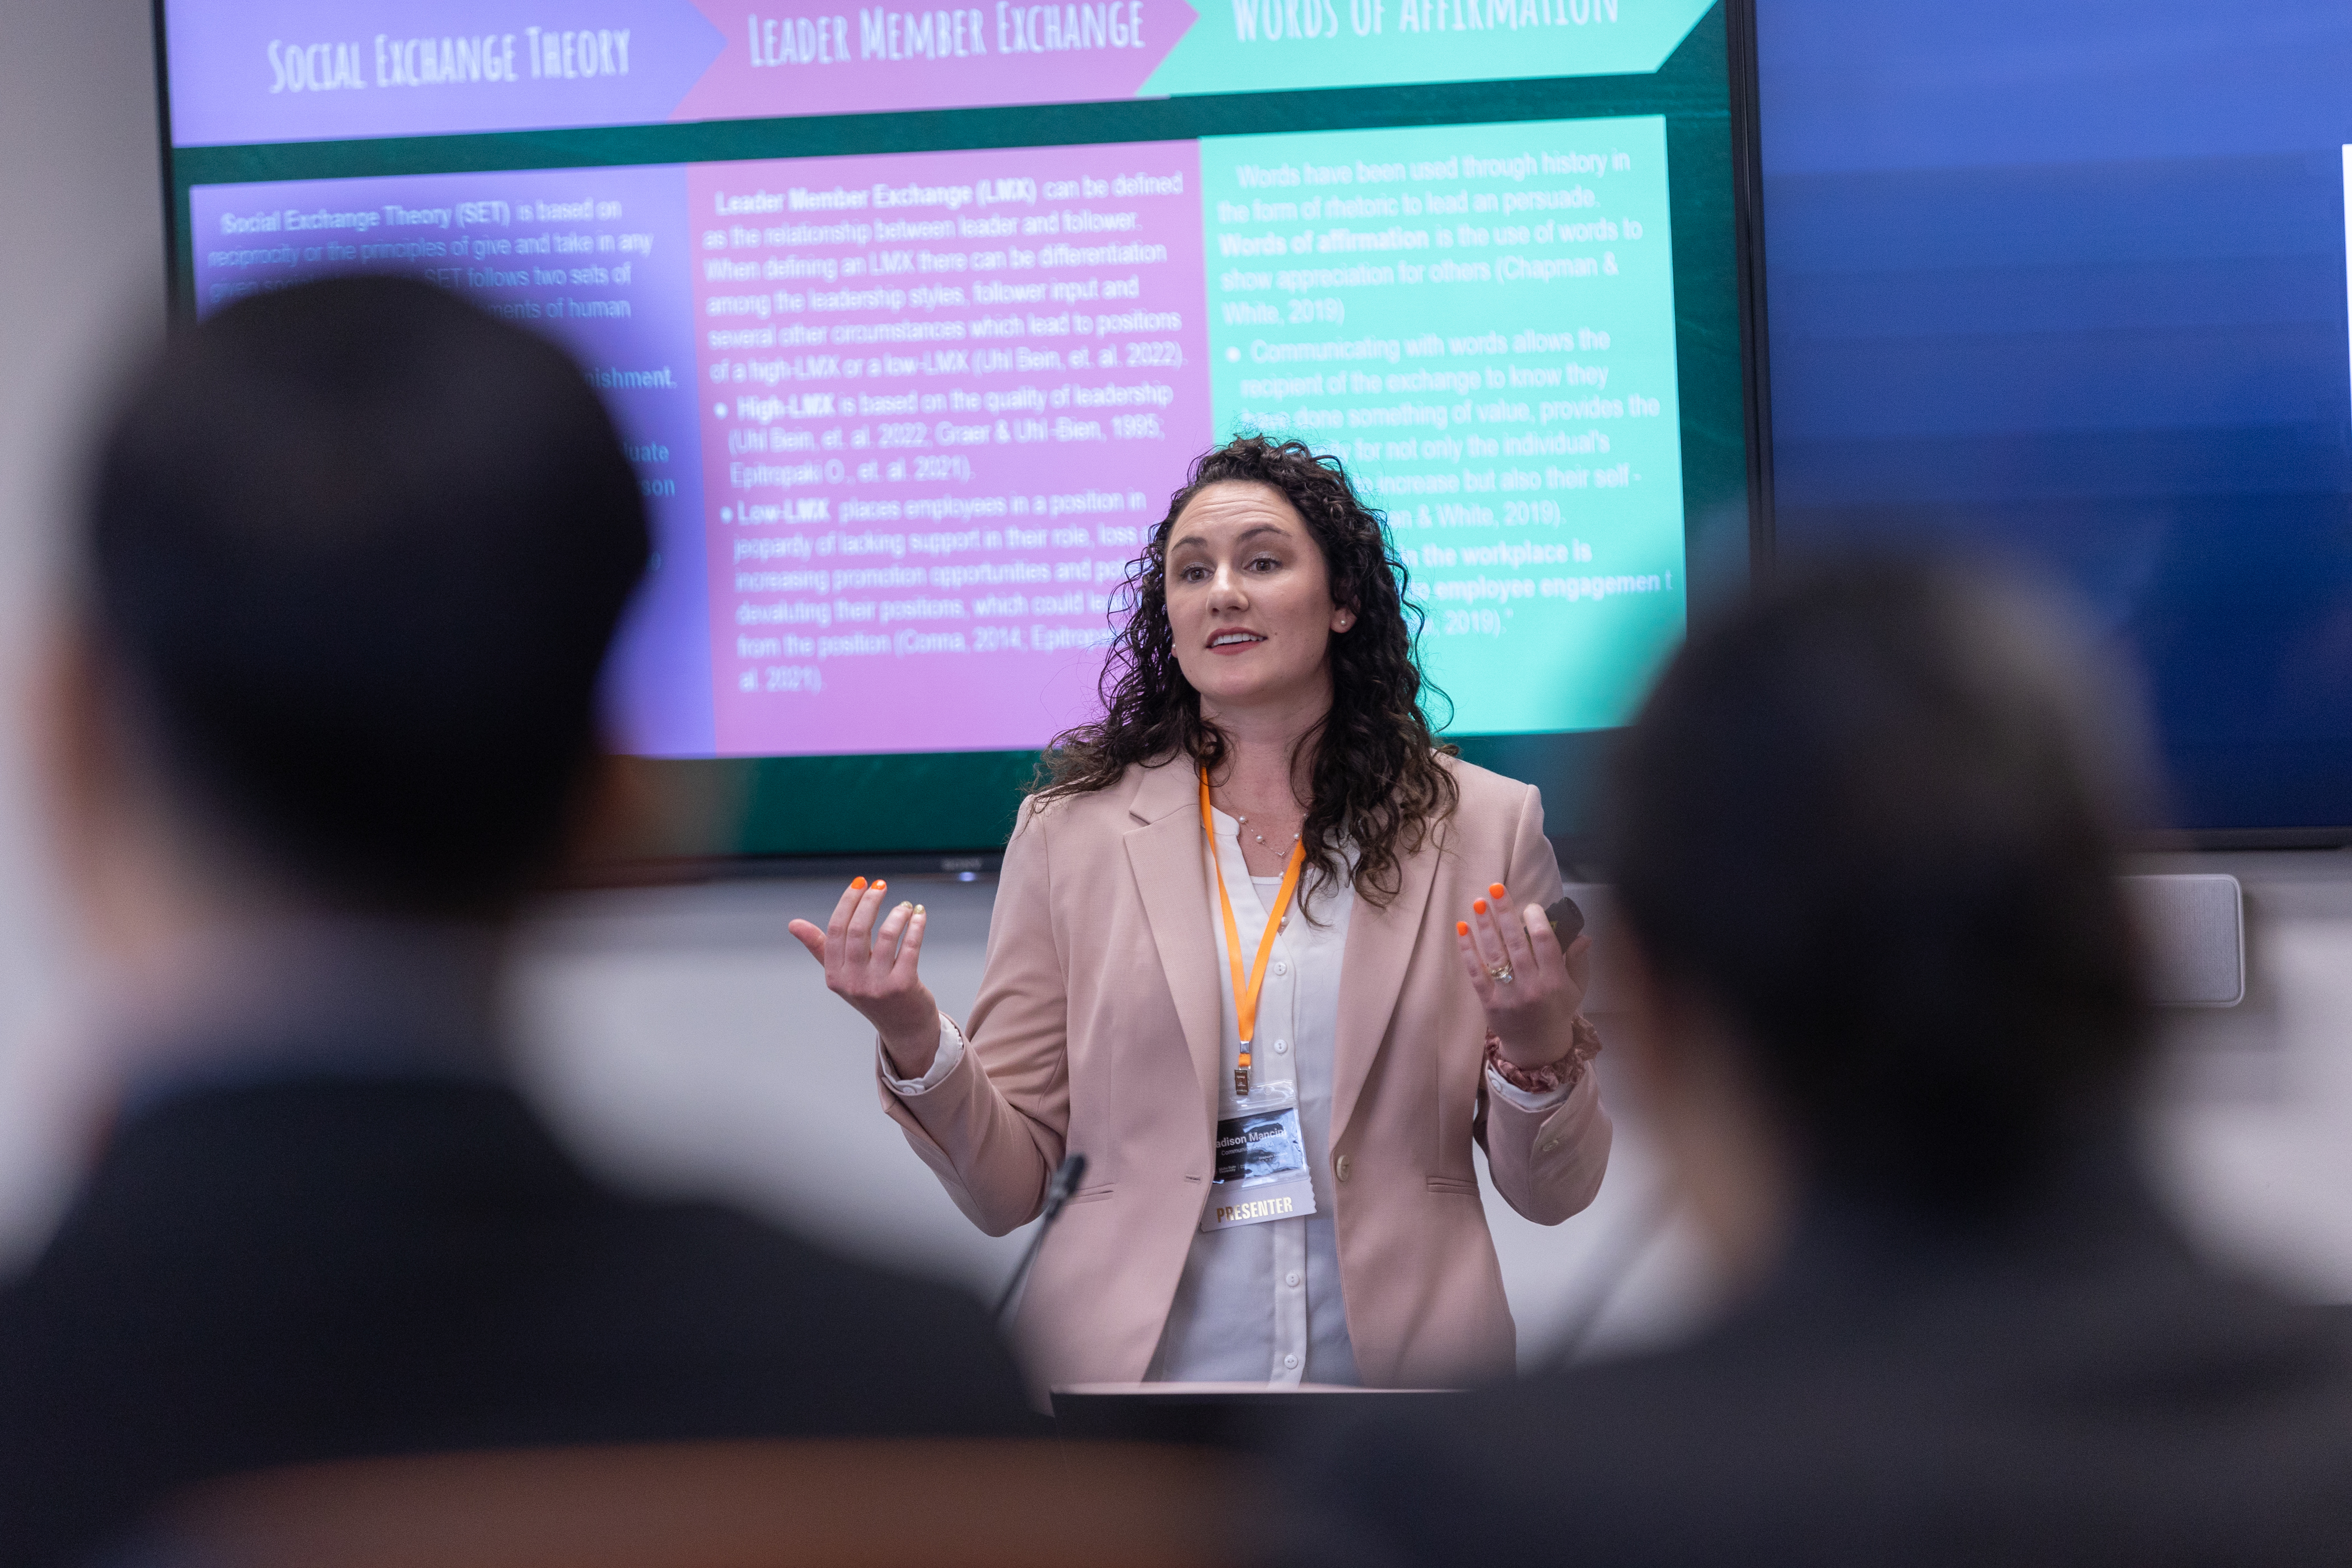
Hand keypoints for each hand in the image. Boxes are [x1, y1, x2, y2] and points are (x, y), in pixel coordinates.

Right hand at [788, 878, 944, 1077]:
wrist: (904, 1029)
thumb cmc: (872, 994)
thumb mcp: (843, 975)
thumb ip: (820, 947)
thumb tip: (793, 924)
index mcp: (834, 975)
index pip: (836, 930)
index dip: (848, 902)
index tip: (860, 882)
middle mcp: (853, 982)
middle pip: (858, 929)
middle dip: (870, 901)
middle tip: (881, 886)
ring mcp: (878, 986)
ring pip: (887, 935)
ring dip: (898, 913)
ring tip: (905, 906)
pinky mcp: (904, 986)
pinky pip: (910, 946)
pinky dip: (916, 925)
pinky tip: (919, 915)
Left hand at [1455, 881, 1590, 1069]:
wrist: (1536, 1048)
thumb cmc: (1557, 1011)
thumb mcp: (1577, 988)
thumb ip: (1578, 960)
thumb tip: (1582, 934)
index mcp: (1555, 982)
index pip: (1546, 944)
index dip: (1537, 920)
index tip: (1530, 905)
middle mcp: (1531, 988)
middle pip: (1516, 944)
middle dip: (1505, 913)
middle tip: (1496, 888)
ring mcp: (1508, 995)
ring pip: (1494, 955)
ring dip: (1485, 926)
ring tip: (1479, 901)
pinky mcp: (1488, 1002)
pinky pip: (1476, 972)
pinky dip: (1468, 950)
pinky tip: (1462, 928)